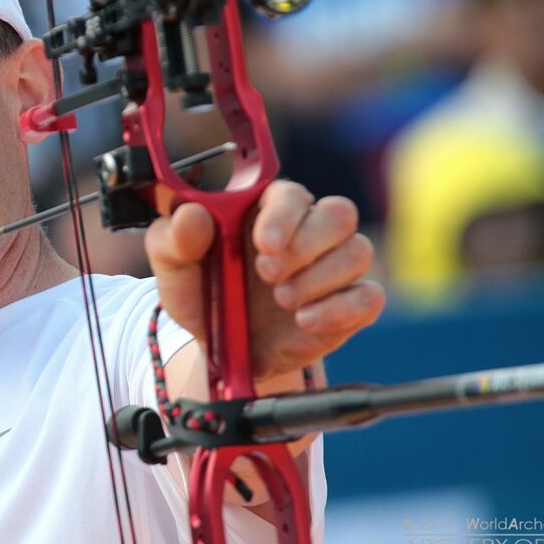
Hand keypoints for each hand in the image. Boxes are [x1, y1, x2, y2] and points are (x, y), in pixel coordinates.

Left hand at [145, 180, 383, 381]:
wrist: (224, 349)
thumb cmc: (204, 294)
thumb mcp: (174, 268)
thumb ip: (173, 238)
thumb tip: (192, 214)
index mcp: (265, 210)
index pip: (291, 194)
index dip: (283, 216)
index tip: (264, 244)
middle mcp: (307, 231)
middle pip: (339, 213)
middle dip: (305, 246)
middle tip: (268, 275)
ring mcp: (333, 267)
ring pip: (358, 251)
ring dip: (318, 279)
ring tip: (281, 299)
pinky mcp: (349, 305)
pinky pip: (370, 297)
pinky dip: (340, 310)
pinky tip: (305, 319)